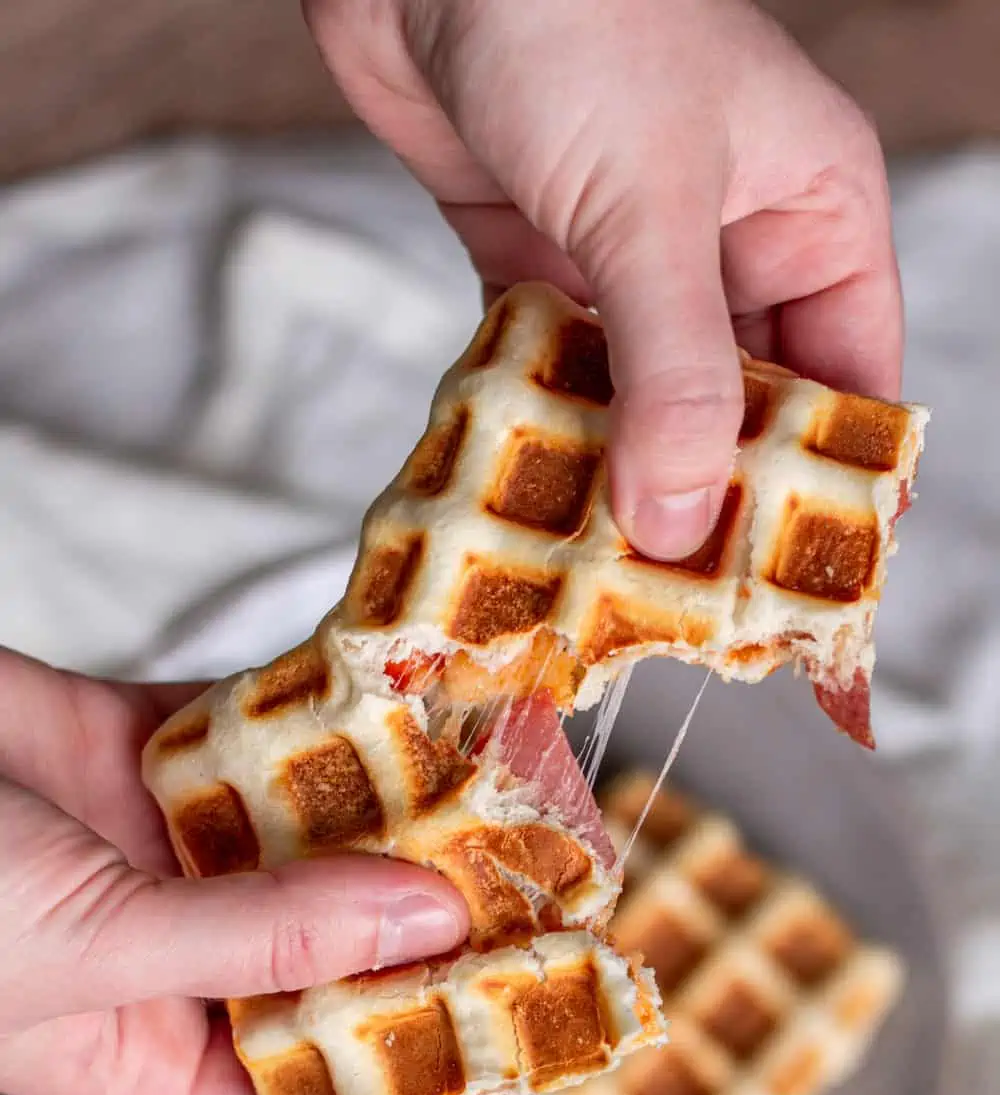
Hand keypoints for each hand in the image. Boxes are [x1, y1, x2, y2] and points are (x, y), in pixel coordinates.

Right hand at [0, 649, 466, 1094]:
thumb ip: (259, 937)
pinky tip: (392, 699)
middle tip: (526, 882)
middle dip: (412, 913)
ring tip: (490, 785)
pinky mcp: (138, 742)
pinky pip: (245, 729)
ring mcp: (153, 842)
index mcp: (140, 1045)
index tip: (501, 1015)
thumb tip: (427, 923)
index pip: (295, 1075)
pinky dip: (311, 709)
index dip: (392, 1053)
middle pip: (318, 943)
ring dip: (378, 801)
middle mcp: (163, 947)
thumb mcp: (97, 945)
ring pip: (293, 831)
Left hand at [306, 0, 901, 559]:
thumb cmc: (579, 17)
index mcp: (810, 212)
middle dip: (707, 495)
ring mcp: (626, 252)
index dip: (827, 485)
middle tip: (674, 602)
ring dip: (613, 469)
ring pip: (638, 394)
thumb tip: (682, 519)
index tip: (791, 585)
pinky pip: (548, 364)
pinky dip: (535, 420)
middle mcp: (727, 240)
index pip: (847, 377)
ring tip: (591, 571)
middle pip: (739, 404)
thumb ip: (673, 372)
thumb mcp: (652, 209)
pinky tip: (520, 489)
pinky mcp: (532, 253)